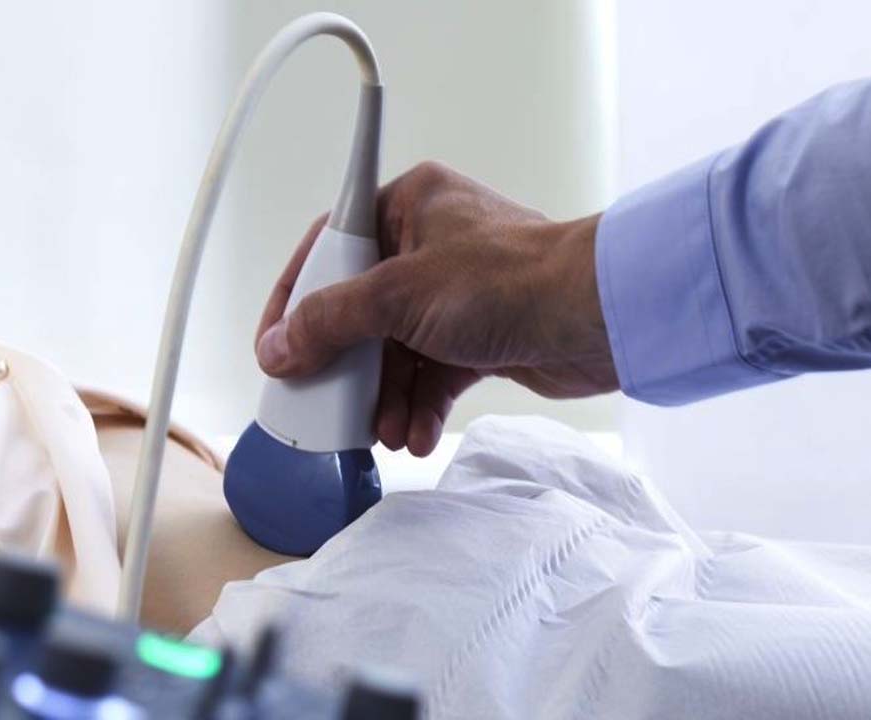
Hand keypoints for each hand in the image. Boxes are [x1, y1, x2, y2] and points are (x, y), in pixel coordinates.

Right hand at [256, 161, 617, 455]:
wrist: (596, 318)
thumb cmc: (514, 279)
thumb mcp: (399, 295)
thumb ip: (330, 321)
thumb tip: (280, 346)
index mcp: (407, 206)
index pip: (329, 250)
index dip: (296, 300)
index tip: (274, 344)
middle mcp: (429, 245)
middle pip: (358, 311)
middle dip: (346, 367)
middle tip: (325, 402)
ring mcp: (454, 294)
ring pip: (394, 351)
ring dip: (384, 397)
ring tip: (380, 429)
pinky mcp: (480, 337)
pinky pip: (431, 375)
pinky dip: (419, 406)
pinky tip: (413, 433)